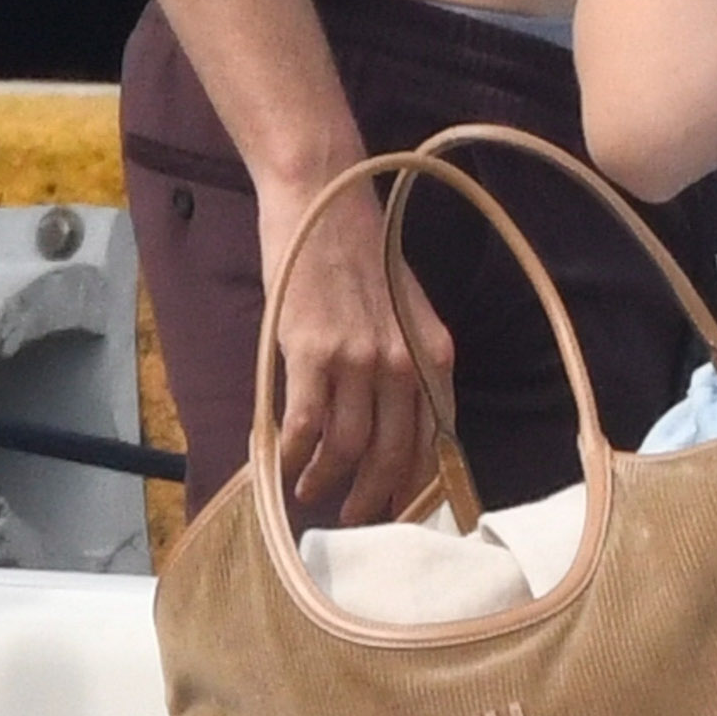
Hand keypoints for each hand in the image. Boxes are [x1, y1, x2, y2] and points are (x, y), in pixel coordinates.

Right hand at [257, 177, 454, 525]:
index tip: (399, 514)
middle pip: (392, 456)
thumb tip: (395, 426)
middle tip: (350, 518)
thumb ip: (406, 363)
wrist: (324, 197)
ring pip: (348, 450)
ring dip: (327, 482)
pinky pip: (305, 427)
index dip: (416, 488)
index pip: (436, 442)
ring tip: (310, 493)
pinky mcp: (312, 352)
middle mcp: (404, 361)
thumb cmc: (359, 252)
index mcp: (433, 352)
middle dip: (371, 500)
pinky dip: (291, 458)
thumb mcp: (402, 309)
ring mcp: (359, 358)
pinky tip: (280, 468)